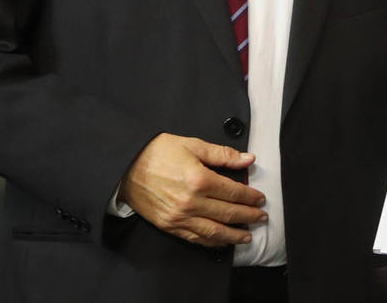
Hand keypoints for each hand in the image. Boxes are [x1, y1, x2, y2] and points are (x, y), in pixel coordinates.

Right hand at [118, 133, 266, 246]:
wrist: (125, 166)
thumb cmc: (158, 152)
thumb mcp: (193, 145)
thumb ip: (223, 155)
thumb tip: (248, 159)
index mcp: (200, 180)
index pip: (233, 192)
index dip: (250, 197)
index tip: (260, 198)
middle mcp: (191, 202)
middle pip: (227, 213)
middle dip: (248, 216)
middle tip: (261, 217)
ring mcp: (179, 217)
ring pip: (213, 231)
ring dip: (233, 235)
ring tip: (247, 235)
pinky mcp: (168, 225)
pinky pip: (194, 238)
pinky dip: (211, 241)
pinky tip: (221, 241)